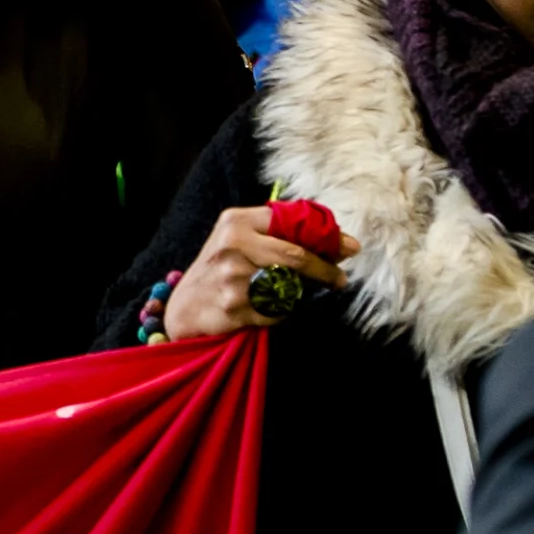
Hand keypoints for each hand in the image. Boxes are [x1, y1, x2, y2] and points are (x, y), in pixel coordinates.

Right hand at [160, 205, 353, 340]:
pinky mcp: (235, 308)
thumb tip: (328, 238)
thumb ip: (273, 231)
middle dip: (326, 269)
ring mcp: (233, 278)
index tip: (348, 247)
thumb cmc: (219, 268)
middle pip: (296, 255)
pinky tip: (269, 308)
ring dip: (302, 292)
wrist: (185, 307)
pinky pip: (277, 311)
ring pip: (289, 285)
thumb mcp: (236, 238)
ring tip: (302, 294)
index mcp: (236, 221)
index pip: (292, 225)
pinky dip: (280, 311)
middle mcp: (233, 245)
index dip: (325, 237)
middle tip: (341, 279)